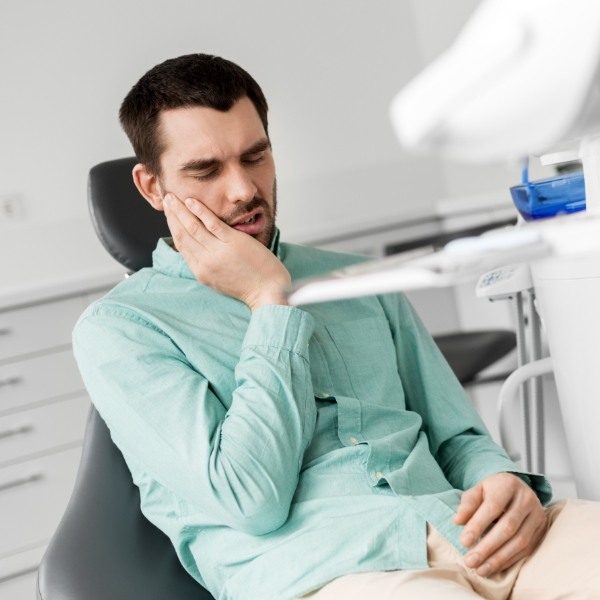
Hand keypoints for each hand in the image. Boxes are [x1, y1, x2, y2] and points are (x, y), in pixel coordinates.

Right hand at [163, 194, 290, 310]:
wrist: (268, 291)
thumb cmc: (249, 285)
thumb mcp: (219, 279)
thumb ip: (207, 263)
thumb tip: (199, 247)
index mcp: (201, 271)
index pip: (181, 245)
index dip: (172, 227)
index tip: (169, 214)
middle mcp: (206, 262)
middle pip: (183, 234)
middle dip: (172, 215)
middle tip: (166, 199)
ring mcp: (218, 252)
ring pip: (193, 227)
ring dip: (181, 210)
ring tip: (173, 197)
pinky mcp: (233, 243)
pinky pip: (212, 223)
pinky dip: (200, 211)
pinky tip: (192, 201)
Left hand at [453, 472, 546, 576]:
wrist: (516, 489)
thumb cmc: (492, 491)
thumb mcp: (477, 491)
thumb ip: (468, 505)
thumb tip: (458, 521)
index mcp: (508, 484)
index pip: (493, 507)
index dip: (478, 525)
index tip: (464, 542)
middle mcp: (527, 499)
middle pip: (507, 527)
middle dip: (487, 547)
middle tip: (470, 561)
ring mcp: (538, 515)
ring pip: (520, 542)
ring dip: (498, 559)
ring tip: (480, 569)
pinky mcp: (542, 530)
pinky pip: (527, 550)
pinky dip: (509, 560)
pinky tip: (494, 567)